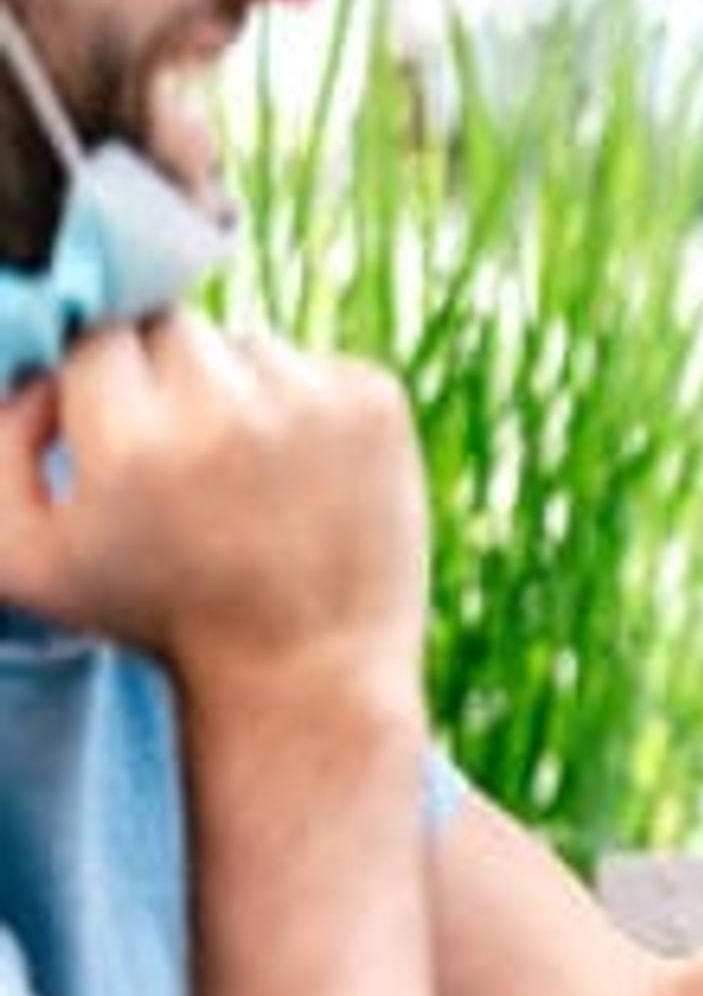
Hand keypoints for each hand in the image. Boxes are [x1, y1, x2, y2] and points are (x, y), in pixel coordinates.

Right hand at [0, 318, 424, 701]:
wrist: (307, 668)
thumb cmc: (158, 617)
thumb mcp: (26, 560)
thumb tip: (37, 373)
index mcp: (134, 446)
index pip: (96, 340)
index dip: (101, 387)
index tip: (120, 438)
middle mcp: (227, 411)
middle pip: (170, 328)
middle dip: (163, 380)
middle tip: (182, 460)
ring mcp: (313, 401)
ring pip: (244, 344)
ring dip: (234, 390)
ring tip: (244, 479)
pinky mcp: (375, 401)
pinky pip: (315, 363)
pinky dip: (303, 404)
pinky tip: (301, 477)